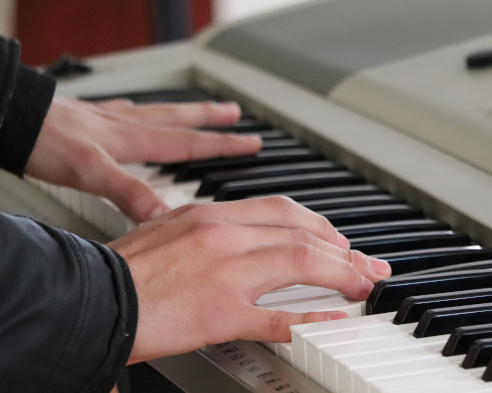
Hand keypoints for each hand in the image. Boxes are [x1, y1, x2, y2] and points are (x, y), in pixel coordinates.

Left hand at [26, 96, 262, 222]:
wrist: (11, 119)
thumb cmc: (46, 143)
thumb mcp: (92, 173)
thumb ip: (130, 192)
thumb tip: (166, 216)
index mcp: (136, 140)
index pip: (191, 143)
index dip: (223, 145)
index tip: (251, 143)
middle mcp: (128, 126)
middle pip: (180, 120)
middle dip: (211, 120)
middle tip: (236, 115)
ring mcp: (111, 120)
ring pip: (158, 113)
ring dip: (185, 112)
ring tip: (202, 108)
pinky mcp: (91, 119)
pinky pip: (130, 112)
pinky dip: (144, 113)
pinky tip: (138, 115)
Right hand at [106, 197, 391, 363]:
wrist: (87, 297)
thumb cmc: (119, 269)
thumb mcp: (166, 230)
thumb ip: (206, 231)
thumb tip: (238, 238)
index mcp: (210, 214)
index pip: (283, 210)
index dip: (320, 225)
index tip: (338, 240)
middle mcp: (224, 234)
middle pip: (302, 233)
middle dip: (343, 248)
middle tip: (367, 264)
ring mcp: (227, 272)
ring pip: (302, 261)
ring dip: (341, 273)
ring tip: (363, 284)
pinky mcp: (221, 312)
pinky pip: (280, 316)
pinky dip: (313, 318)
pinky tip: (335, 318)